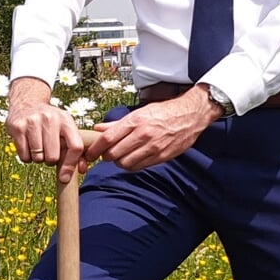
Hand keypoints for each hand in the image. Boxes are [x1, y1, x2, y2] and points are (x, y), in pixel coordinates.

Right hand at [6, 77, 87, 184]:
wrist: (27, 101)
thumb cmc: (51, 121)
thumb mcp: (66, 128)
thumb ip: (75, 149)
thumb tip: (82, 170)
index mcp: (66, 120)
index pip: (75, 147)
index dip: (71, 165)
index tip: (64, 177)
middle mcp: (50, 119)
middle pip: (53, 157)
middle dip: (50, 160)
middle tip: (47, 151)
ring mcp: (32, 122)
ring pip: (38, 158)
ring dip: (37, 158)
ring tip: (37, 146)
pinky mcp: (17, 127)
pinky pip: (24, 156)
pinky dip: (26, 157)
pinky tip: (27, 145)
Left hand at [85, 85, 223, 170]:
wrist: (189, 116)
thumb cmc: (163, 113)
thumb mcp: (139, 113)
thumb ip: (117, 123)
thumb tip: (98, 128)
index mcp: (135, 121)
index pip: (108, 138)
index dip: (95, 149)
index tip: (90, 153)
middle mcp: (142, 134)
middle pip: (114, 154)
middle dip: (106, 157)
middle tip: (106, 154)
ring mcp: (152, 147)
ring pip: (125, 163)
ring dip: (119, 162)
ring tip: (121, 156)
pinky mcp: (161, 156)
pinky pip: (138, 167)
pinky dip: (131, 165)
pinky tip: (132, 159)